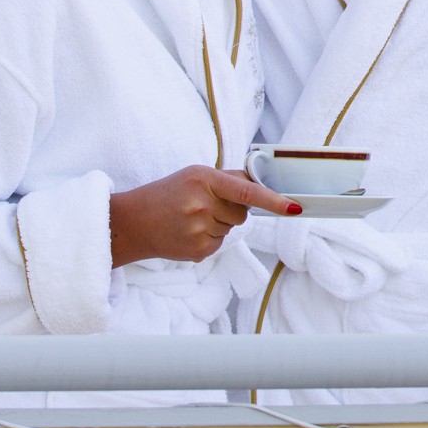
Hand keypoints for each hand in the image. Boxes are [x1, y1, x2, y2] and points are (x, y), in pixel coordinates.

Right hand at [108, 166, 299, 266]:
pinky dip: (210, 239)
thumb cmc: (167, 194)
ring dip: (218, 224)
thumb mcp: (194, 175)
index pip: (246, 191)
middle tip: (202, 205)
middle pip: (242, 213)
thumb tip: (260, 182)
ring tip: (191, 219)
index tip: (294, 207)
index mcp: (203, 179)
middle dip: (230, 210)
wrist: (133, 223)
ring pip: (231, 229)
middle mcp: (202, 204)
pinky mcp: (197, 251)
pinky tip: (189, 233)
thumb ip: (228, 179)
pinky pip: (220, 244)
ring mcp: (199, 230)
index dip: (273, 200)